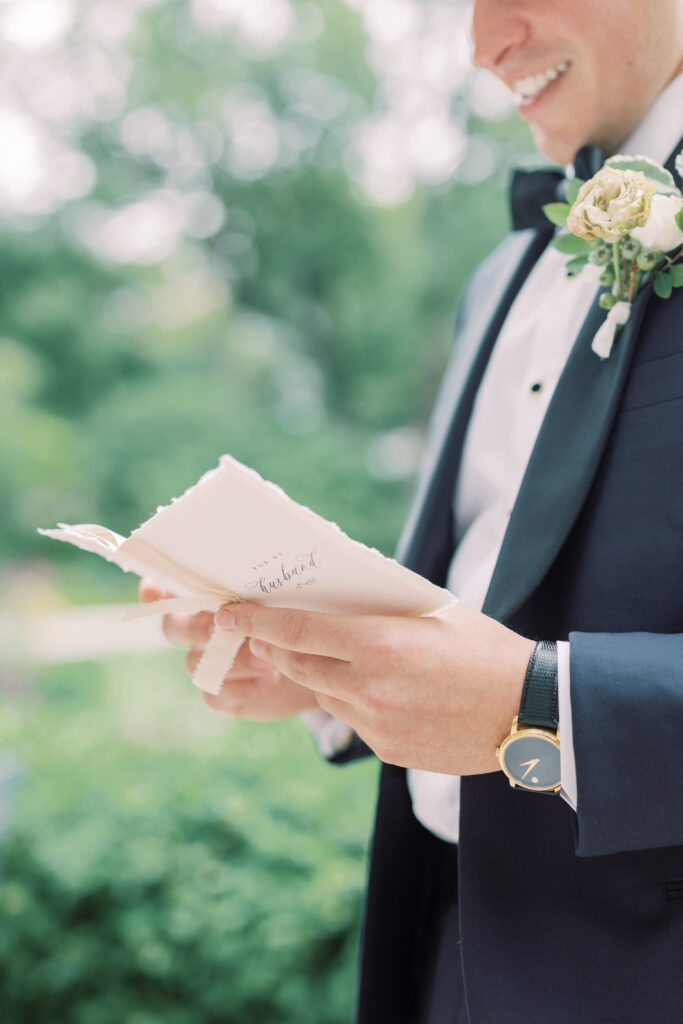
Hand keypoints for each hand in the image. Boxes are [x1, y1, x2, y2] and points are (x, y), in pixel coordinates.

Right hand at [138, 579, 318, 718]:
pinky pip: (212, 693)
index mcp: (210, 598)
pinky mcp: (224, 693)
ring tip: (268, 657)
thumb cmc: (303, 619)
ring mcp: (209, 663)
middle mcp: (200, 629)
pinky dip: (240, 686)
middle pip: (173, 626)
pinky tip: (270, 679)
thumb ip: (261, 592)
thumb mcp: (287, 598)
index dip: (157, 592)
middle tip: (231, 625)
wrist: (326, 661)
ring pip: (194, 661)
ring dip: (230, 658)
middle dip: (199, 626)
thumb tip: (244, 588)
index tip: (155, 588)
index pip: (168, 592)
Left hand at [213, 601, 534, 774]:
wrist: (530, 710)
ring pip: (322, 694)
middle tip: (263, 632)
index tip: (230, 614)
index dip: (256, 621)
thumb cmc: (485, 649)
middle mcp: (369, 686)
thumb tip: (336, 601)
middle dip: (275, 647)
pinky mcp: (387, 750)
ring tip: (336, 657)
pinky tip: (380, 690)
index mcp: (379, 642)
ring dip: (317, 674)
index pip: (296, 629)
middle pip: (296, 664)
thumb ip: (380, 609)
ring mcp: (376, 723)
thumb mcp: (434, 611)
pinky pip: (352, 720)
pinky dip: (351, 701)